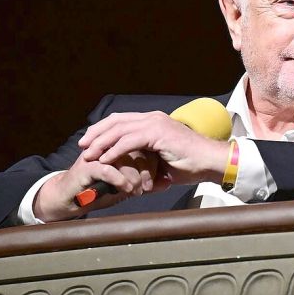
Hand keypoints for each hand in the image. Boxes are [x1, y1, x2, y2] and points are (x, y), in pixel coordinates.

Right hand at [33, 149, 157, 221]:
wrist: (70, 199)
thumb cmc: (99, 191)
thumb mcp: (127, 186)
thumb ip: (146, 183)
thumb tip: (167, 183)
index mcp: (121, 144)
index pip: (145, 145)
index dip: (155, 163)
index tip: (160, 180)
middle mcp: (110, 145)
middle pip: (137, 149)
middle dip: (147, 170)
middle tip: (148, 187)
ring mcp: (98, 153)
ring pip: (125, 158)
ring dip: (134, 177)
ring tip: (137, 191)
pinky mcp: (88, 165)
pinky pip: (109, 169)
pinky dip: (121, 180)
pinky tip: (126, 189)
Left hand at [78, 111, 228, 186]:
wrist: (211, 162)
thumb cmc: (192, 164)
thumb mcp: (163, 160)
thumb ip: (146, 161)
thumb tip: (133, 175)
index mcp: (154, 121)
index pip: (122, 120)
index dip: (103, 130)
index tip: (89, 142)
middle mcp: (153, 118)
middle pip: (116, 120)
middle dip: (96, 133)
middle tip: (82, 146)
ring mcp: (156, 124)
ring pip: (119, 129)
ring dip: (100, 142)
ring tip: (88, 154)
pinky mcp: (158, 134)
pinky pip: (129, 141)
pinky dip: (114, 150)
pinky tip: (104, 159)